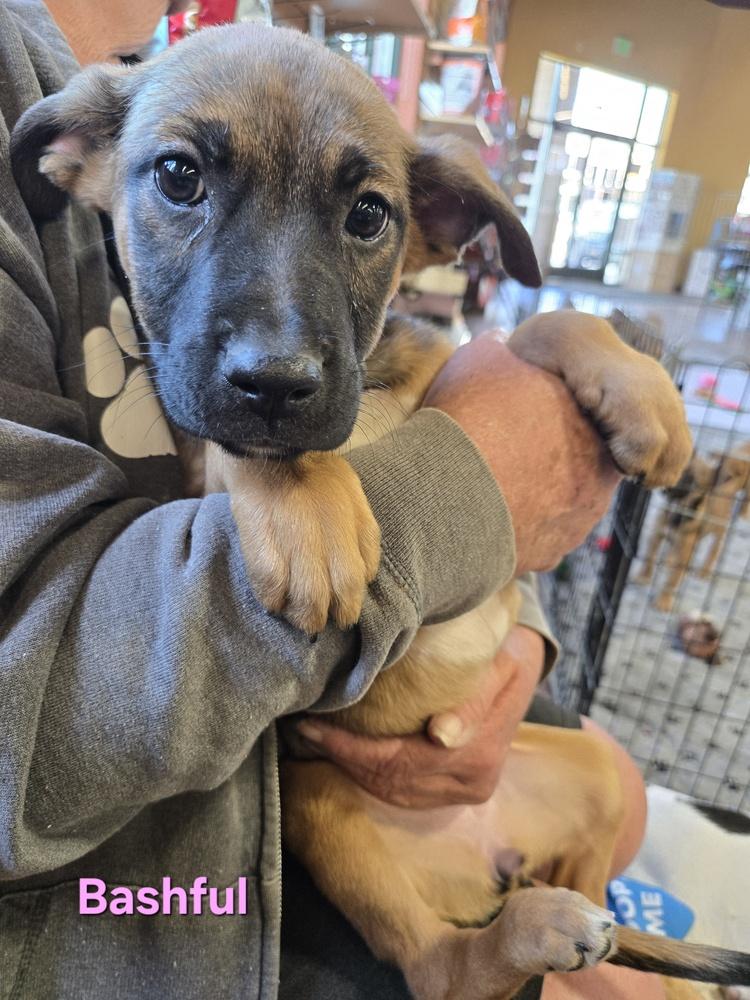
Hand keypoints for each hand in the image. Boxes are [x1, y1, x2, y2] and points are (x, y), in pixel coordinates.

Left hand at [295, 625, 544, 807]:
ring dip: (350, 768)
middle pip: (391, 778)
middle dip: (341, 757)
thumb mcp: (498, 663)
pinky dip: (369, 774)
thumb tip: (441, 737)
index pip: (399, 759)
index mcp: (479, 753)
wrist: (523, 666)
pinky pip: (402, 792)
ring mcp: (465, 792)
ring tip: (314, 740)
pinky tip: (342, 753)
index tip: (312, 727)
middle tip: (303, 731)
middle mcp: (473, 781)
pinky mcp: (455, 792)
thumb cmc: (502, 652)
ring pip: (392, 790)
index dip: (349, 747)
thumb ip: (472, 701)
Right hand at [423, 334, 621, 573]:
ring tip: (486, 485)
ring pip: (558, 503)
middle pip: (573, 461)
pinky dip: (515, 527)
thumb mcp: (478, 362)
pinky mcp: (551, 556)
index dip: (544, 412)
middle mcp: (597, 475)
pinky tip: (483, 515)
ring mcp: (578, 521)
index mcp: (589, 423)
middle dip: (543, 457)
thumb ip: (498, 348)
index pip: (578, 415)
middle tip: (501, 449)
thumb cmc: (466, 423)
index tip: (516, 414)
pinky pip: (536, 537)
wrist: (443, 499)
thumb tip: (500, 340)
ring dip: (531, 494)